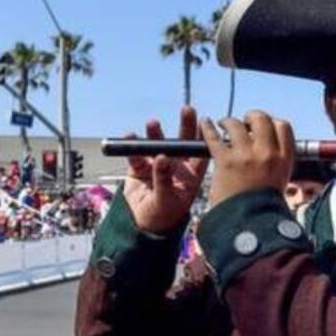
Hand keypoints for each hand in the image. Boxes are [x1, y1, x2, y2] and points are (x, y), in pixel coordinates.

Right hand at [123, 107, 209, 232]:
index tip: (205, 122)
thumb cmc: (163, 216)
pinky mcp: (140, 167)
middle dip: (185, 125)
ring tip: (152, 124)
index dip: (203, 138)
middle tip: (188, 110)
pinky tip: (130, 137)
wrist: (142, 225)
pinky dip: (133, 146)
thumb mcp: (166, 200)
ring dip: (156, 133)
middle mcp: (177, 167)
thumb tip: (162, 158)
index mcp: (191, 176)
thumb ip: (163, 180)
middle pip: (182, 143)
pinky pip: (137, 154)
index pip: (200, 153)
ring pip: (159, 145)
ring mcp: (158, 165)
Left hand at [201, 111, 294, 206]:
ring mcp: (246, 156)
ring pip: (236, 124)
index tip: (263, 126)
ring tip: (223, 125)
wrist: (250, 225)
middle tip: (243, 122)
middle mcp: (268, 153)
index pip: (283, 127)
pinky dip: (208, 128)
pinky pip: (214, 136)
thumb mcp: (280, 184)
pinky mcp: (225, 161)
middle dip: (251, 117)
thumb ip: (278, 164)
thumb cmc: (264, 210)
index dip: (271, 122)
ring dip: (228, 122)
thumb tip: (272, 151)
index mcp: (284, 159)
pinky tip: (205, 125)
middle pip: (261, 119)